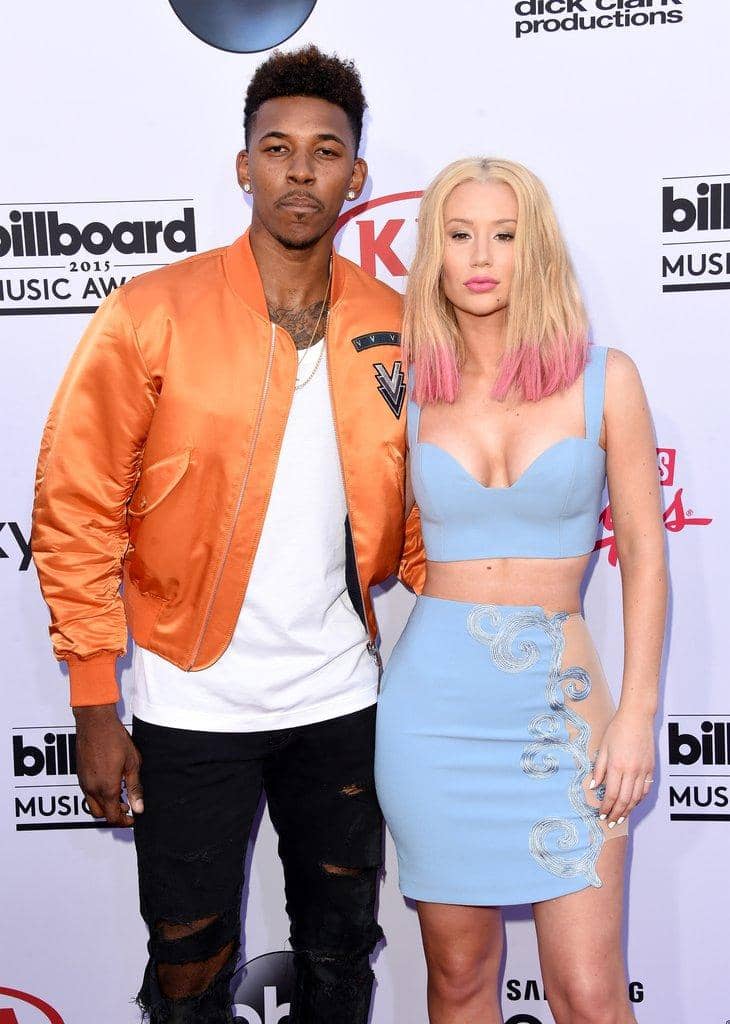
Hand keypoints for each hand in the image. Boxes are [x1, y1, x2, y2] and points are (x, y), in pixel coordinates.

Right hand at [73, 705, 142, 826]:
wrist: (95, 722)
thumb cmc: (114, 739)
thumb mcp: (132, 764)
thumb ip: (135, 788)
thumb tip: (139, 807)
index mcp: (106, 788)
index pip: (113, 816)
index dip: (124, 821)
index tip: (132, 818)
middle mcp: (92, 788)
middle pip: (100, 814)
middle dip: (114, 815)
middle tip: (127, 808)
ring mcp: (83, 782)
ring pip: (92, 805)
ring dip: (105, 806)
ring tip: (120, 795)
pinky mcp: (80, 774)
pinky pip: (87, 793)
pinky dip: (98, 796)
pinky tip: (109, 784)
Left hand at [591, 709, 654, 827]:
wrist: (637, 718)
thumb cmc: (617, 729)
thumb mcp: (602, 747)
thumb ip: (598, 769)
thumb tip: (594, 786)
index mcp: (617, 766)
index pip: (612, 794)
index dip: (606, 807)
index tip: (601, 815)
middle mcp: (631, 771)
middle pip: (625, 800)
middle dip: (617, 814)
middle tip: (611, 823)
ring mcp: (643, 770)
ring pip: (637, 798)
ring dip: (629, 810)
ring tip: (621, 818)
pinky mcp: (651, 768)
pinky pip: (646, 789)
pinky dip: (639, 800)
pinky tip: (633, 804)